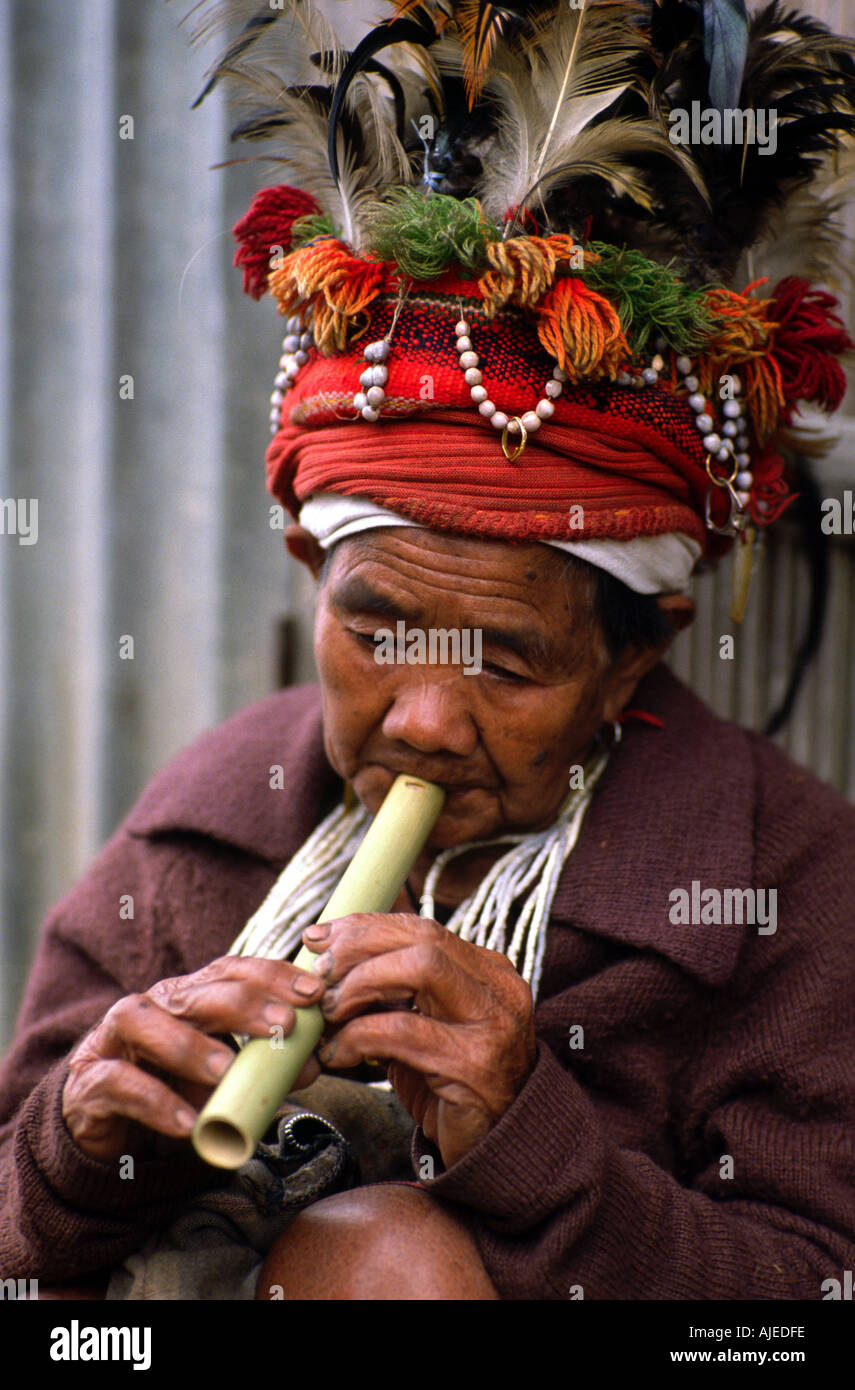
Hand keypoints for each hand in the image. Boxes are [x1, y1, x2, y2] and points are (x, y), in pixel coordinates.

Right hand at [62, 957, 325, 1160]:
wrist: (109, 1135)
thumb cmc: (171, 1092)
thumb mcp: (221, 1080)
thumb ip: (262, 1069)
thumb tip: (312, 1064)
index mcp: (186, 998)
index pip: (228, 971)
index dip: (270, 976)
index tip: (312, 992)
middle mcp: (150, 1008)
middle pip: (191, 992)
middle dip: (241, 1004)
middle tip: (282, 1024)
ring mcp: (113, 1041)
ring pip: (143, 1022)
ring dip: (187, 1045)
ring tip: (225, 1071)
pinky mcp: (89, 1083)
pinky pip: (118, 1082)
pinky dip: (154, 1101)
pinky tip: (187, 1122)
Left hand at [303, 914, 535, 1167]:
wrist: (496, 1150)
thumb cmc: (450, 1085)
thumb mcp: (426, 1025)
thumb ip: (396, 991)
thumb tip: (335, 953)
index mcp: (488, 972)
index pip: (422, 926)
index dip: (365, 927)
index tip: (320, 939)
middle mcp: (497, 989)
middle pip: (422, 937)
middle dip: (359, 947)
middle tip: (319, 975)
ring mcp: (491, 1025)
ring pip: (420, 968)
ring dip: (360, 984)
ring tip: (329, 1011)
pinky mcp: (473, 1065)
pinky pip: (403, 1032)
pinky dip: (358, 1036)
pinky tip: (337, 1053)